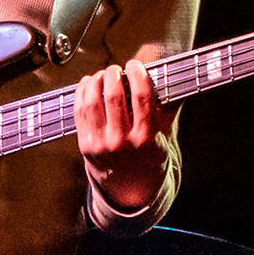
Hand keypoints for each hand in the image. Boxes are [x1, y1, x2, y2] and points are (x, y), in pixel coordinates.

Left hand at [74, 59, 171, 211]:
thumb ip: (167, 109)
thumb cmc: (149, 158)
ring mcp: (101, 144)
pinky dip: (82, 93)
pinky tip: (89, 84)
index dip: (137, 75)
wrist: (129, 189)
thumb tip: (174, 78)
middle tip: (116, 69)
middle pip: (113, 96)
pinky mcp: (85, 144)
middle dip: (113, 75)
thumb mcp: (165, 138)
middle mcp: (122, 142)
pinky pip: (79, 111)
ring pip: (92, 102)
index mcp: (146, 138)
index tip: (135, 65)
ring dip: (96, 81)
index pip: (142, 98)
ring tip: (102, 75)